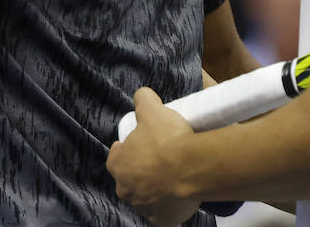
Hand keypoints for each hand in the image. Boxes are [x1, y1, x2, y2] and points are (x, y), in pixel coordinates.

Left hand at [107, 88, 200, 225]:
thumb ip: (143, 99)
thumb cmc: (168, 140)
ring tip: (172, 176)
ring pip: (146, 198)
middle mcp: (127, 190)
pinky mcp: (163, 221)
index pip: (115, 159)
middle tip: (159, 160)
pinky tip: (178, 196)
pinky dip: (168, 208)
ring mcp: (145, 208)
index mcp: (119, 166)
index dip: (125, 151)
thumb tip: (140, 94)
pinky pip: (163, 215)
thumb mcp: (153, 110)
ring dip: (154, 190)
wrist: (193, 168)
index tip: (137, 146)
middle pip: (130, 181)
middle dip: (140, 173)